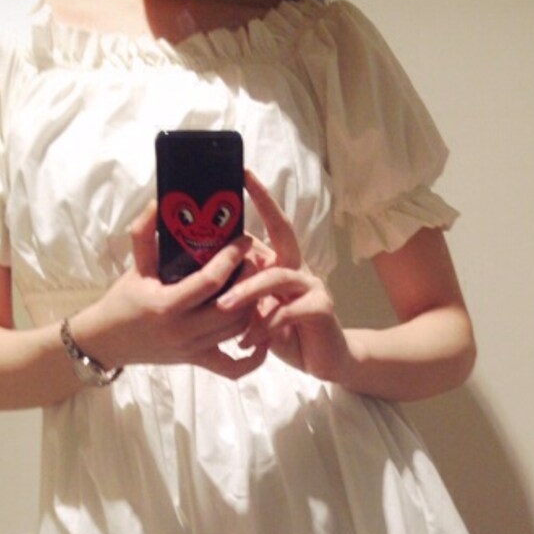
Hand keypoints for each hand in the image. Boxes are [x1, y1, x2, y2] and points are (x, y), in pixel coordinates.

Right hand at [74, 203, 267, 379]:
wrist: (107, 341)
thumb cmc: (123, 300)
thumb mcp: (134, 266)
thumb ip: (145, 233)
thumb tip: (160, 202)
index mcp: (166, 305)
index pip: (210, 281)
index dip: (231, 259)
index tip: (243, 240)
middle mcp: (183, 331)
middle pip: (232, 307)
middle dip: (249, 281)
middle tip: (256, 260)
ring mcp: (193, 349)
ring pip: (237, 330)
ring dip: (253, 307)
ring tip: (258, 284)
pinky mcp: (198, 362)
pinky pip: (233, 369)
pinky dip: (253, 358)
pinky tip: (261, 337)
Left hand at [215, 171, 356, 382]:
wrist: (325, 361)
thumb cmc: (288, 335)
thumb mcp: (259, 312)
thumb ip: (243, 294)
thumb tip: (208, 278)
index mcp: (284, 265)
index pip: (272, 225)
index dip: (261, 198)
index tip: (243, 173)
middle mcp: (300, 269)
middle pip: (282, 235)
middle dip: (261, 213)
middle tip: (230, 213)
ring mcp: (313, 287)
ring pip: (277, 278)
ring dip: (247, 292)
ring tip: (222, 307)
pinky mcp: (321, 309)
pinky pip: (287, 312)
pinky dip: (264, 327)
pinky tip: (246, 341)